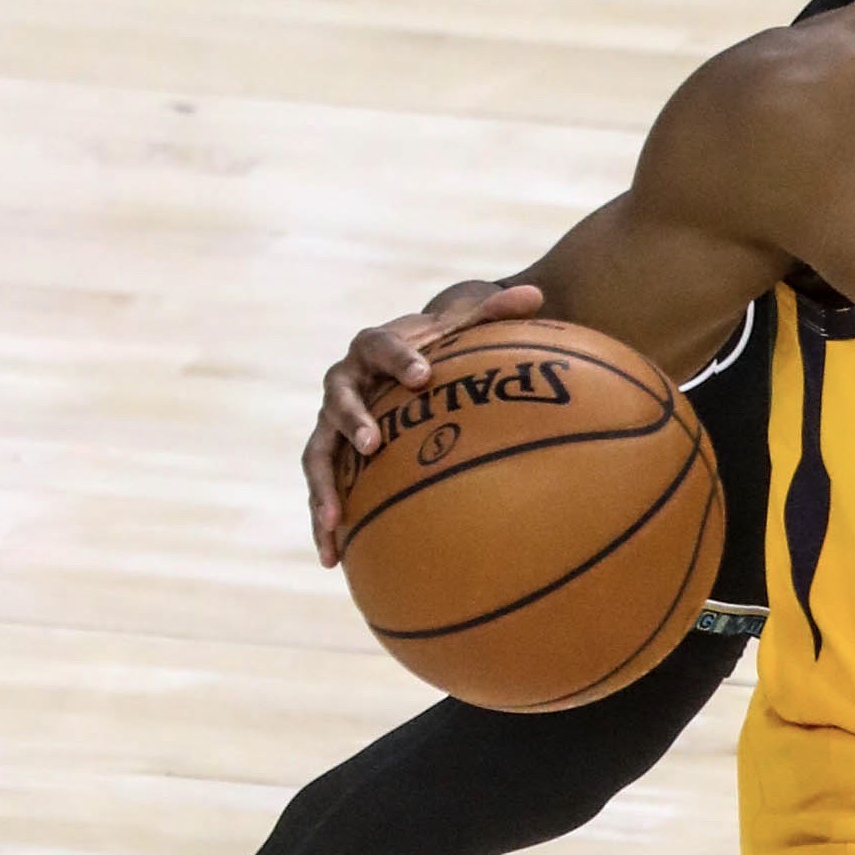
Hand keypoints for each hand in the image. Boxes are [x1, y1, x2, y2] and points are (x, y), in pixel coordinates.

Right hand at [302, 281, 542, 565]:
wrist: (400, 358)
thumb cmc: (439, 343)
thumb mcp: (465, 323)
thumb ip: (496, 311)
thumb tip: (537, 295)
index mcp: (373, 345)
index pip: (382, 346)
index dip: (400, 358)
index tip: (423, 375)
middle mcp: (343, 382)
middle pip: (338, 398)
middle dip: (353, 419)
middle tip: (372, 442)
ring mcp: (330, 421)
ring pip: (316, 453)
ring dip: (322, 487)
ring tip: (333, 523)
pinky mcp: (329, 454)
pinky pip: (322, 488)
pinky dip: (324, 521)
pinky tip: (333, 558)